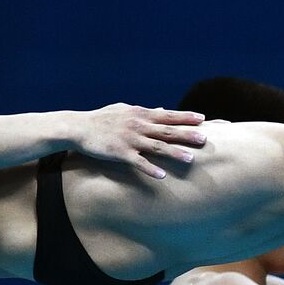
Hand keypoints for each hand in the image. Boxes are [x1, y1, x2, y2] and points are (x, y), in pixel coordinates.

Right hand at [72, 104, 207, 178]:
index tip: (203, 119)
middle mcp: (138, 125)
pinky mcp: (120, 153)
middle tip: (205, 139)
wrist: (78, 127)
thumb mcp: (124, 110)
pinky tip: (162, 176)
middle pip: (167, 131)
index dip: (186, 117)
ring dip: (174, 153)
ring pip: (156, 146)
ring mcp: (130, 139)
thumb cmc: (102, 119)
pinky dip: (150, 168)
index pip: (168, 115)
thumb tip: (162, 109)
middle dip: (187, 134)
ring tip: (190, 159)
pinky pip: (138, 162)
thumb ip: (145, 111)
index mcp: (140, 114)